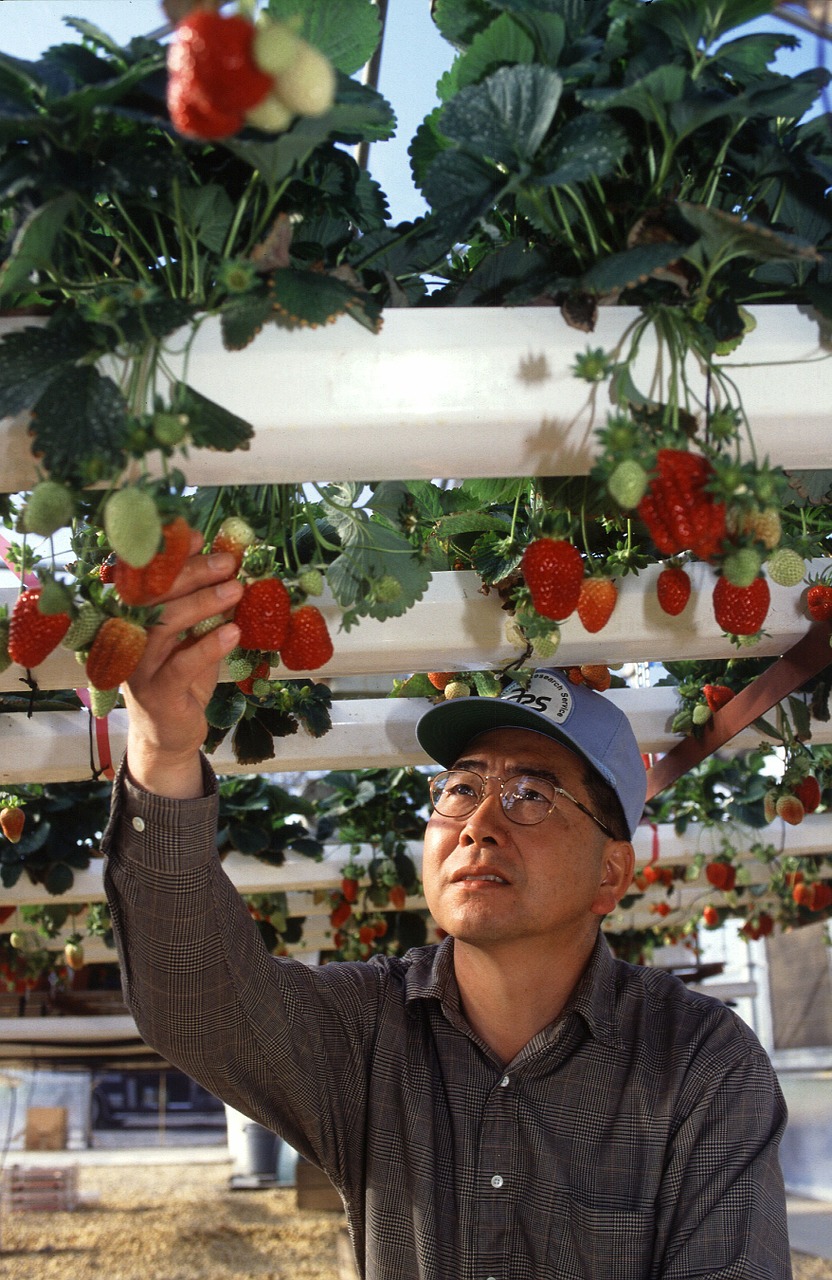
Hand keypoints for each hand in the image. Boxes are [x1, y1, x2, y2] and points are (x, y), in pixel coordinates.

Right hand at [123, 532, 243, 797]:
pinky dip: (208, 646)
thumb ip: (202, 601)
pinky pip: (180, 665)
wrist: (169, 733)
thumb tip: (225, 560)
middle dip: (192, 573)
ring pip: (164, 625)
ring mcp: (138, 665)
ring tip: (236, 589)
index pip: (145, 576)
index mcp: (132, 616)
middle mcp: (127, 636)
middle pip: (154, 595)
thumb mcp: (193, 633)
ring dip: (202, 603)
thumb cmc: (182, 676)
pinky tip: (232, 632)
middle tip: (228, 562)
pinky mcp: (156, 693)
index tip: (196, 535)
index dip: (167, 553)